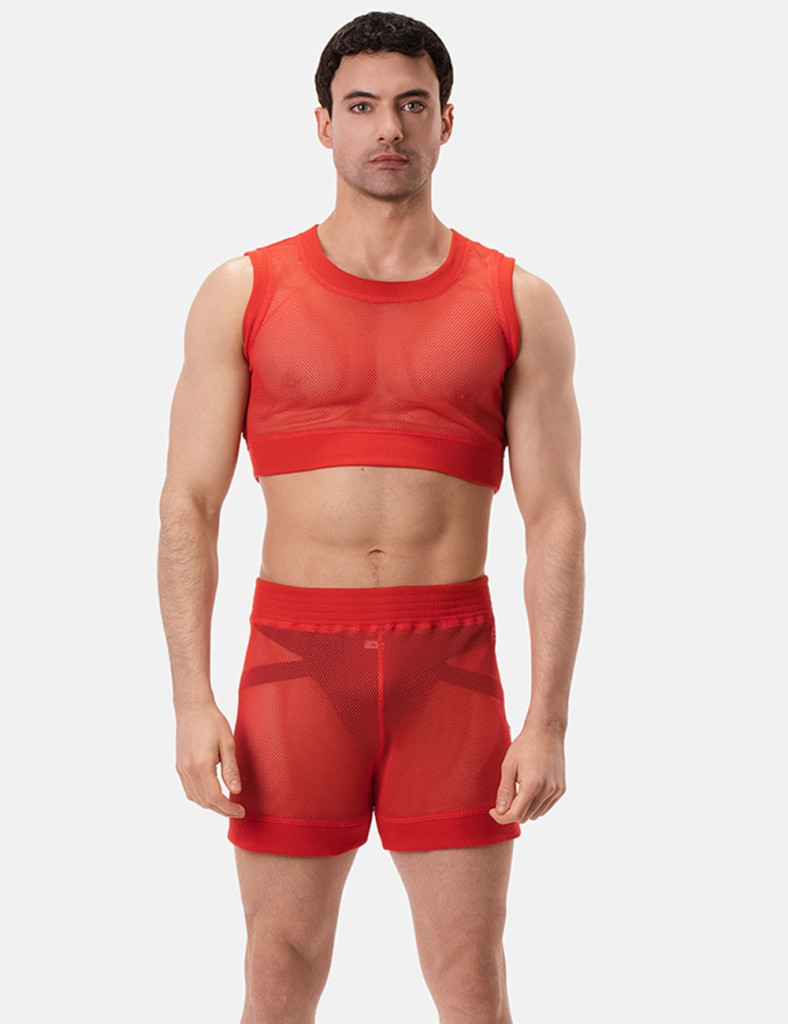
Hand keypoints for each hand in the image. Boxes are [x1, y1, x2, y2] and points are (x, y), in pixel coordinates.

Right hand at [175, 700, 244, 817]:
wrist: (192, 708)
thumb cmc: (212, 722)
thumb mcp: (228, 744)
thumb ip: (231, 769)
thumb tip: (236, 791)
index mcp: (201, 765)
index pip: (215, 798)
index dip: (228, 808)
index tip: (241, 811)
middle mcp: (188, 770)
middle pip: (205, 802)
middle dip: (222, 810)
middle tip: (237, 810)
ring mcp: (181, 769)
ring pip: (195, 798)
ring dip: (211, 805)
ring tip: (227, 804)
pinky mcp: (179, 766)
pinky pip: (188, 790)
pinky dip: (200, 797)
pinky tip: (211, 794)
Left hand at [489, 720, 565, 824]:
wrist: (546, 731)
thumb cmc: (525, 745)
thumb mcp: (508, 766)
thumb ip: (504, 791)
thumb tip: (500, 811)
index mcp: (532, 785)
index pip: (516, 814)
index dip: (501, 817)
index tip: (493, 811)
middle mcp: (547, 791)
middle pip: (525, 817)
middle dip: (511, 812)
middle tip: (504, 799)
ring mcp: (556, 791)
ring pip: (536, 814)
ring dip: (524, 809)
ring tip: (517, 791)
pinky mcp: (561, 789)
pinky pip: (545, 807)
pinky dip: (535, 805)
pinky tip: (529, 790)